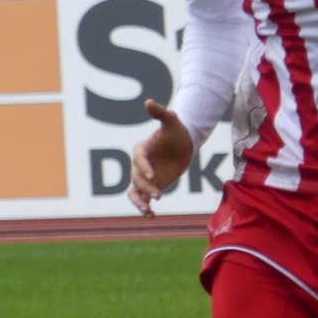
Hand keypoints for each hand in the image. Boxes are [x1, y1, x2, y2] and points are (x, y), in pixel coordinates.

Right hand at [129, 99, 193, 215]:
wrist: (183, 144)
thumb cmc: (176, 131)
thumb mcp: (171, 121)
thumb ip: (160, 113)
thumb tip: (148, 102)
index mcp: (141, 149)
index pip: (139, 160)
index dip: (144, 168)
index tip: (153, 176)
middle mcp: (139, 165)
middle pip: (137, 178)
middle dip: (146, 188)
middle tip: (158, 195)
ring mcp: (144, 177)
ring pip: (135, 192)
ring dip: (139, 202)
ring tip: (148, 210)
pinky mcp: (151, 186)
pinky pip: (143, 199)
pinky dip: (145, 207)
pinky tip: (152, 216)